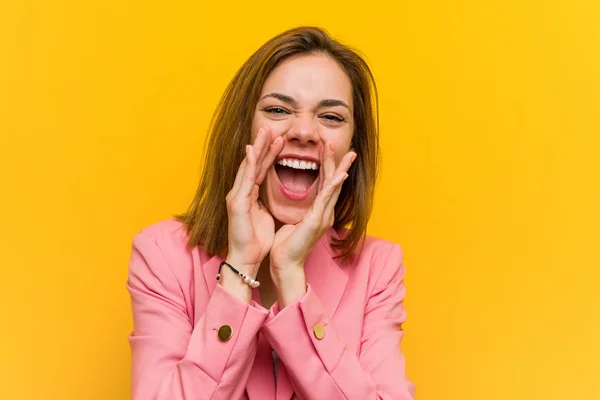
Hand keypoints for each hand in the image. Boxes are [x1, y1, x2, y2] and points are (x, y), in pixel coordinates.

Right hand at [225, 126, 283, 275]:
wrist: (246, 258)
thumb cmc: (256, 240)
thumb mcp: (264, 215)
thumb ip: (264, 202)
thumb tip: (270, 196)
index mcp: (249, 195)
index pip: (260, 170)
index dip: (269, 154)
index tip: (280, 139)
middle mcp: (240, 192)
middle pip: (253, 163)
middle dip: (262, 145)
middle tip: (271, 127)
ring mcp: (237, 196)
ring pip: (248, 167)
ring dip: (257, 148)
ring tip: (265, 131)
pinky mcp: (236, 203)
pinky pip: (245, 180)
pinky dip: (249, 164)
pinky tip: (253, 151)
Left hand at [270, 141, 355, 285]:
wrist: (285, 263)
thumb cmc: (287, 245)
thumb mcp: (294, 221)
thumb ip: (301, 210)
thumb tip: (299, 202)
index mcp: (319, 211)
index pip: (324, 184)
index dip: (327, 166)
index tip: (327, 150)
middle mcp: (325, 212)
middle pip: (332, 181)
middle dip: (336, 162)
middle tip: (338, 145)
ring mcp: (323, 216)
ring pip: (333, 187)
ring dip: (338, 168)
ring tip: (345, 154)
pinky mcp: (317, 221)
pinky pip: (326, 199)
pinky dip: (334, 185)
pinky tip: (340, 174)